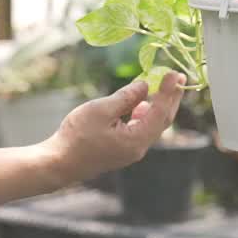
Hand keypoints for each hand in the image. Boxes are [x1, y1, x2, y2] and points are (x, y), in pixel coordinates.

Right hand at [37, 72, 185, 186]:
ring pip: (151, 125)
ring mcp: (130, 150)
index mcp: (136, 140)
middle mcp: (138, 148)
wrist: (59, 163)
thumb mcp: (101, 110)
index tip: (174, 73)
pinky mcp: (122, 149)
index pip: (160, 112)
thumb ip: (125, 97)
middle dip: (170, 98)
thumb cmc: (77, 136)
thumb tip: (144, 86)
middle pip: (162, 120)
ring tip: (161, 86)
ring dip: (158, 105)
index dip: (169, 91)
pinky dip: (144, 113)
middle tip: (178, 78)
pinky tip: (140, 103)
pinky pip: (140, 129)